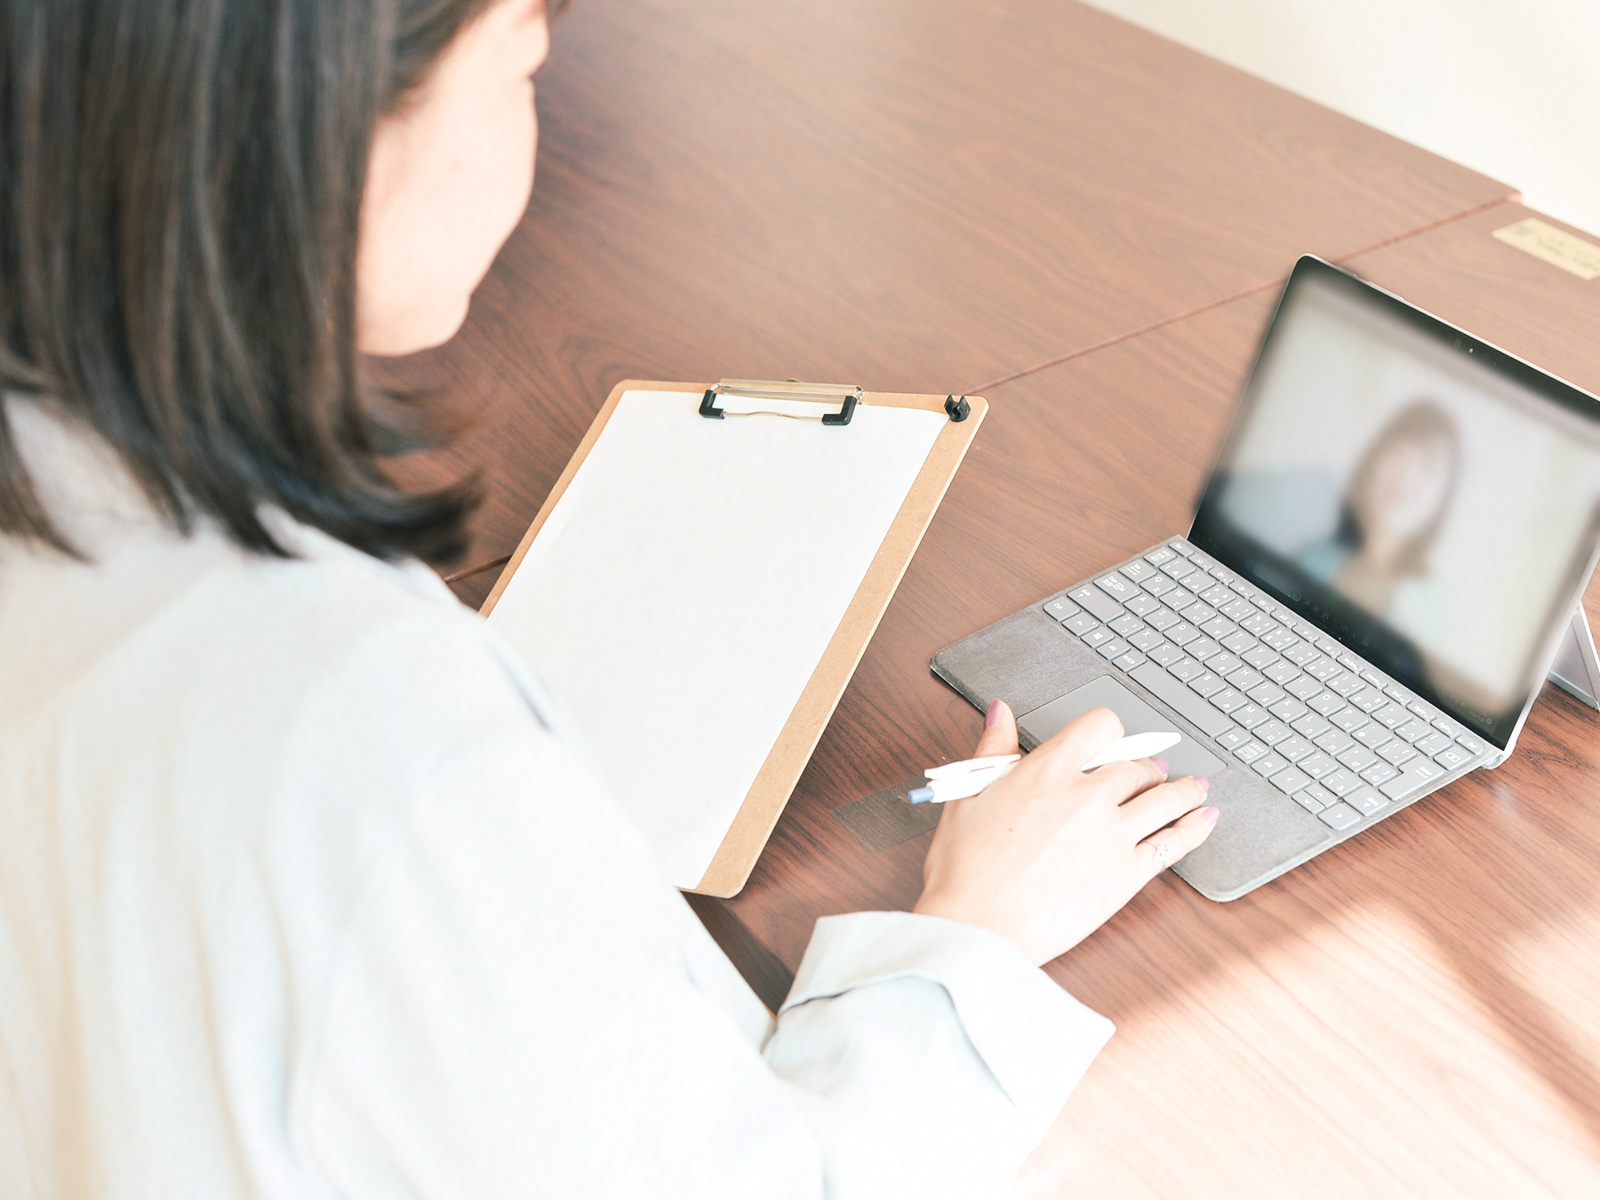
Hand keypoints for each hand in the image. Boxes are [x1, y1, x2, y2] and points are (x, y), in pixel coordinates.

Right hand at [912, 700, 1217, 965]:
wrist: (979, 928)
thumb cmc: (965, 869)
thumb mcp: (968, 796)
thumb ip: (992, 749)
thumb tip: (1000, 712)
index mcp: (1048, 770)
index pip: (1099, 726)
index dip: (1109, 728)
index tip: (1112, 737)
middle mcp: (1087, 796)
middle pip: (1135, 766)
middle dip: (1145, 767)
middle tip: (1152, 772)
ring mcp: (1113, 834)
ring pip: (1165, 798)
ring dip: (1183, 790)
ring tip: (1196, 788)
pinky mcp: (1127, 874)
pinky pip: (1173, 842)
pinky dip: (1194, 828)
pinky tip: (1205, 819)